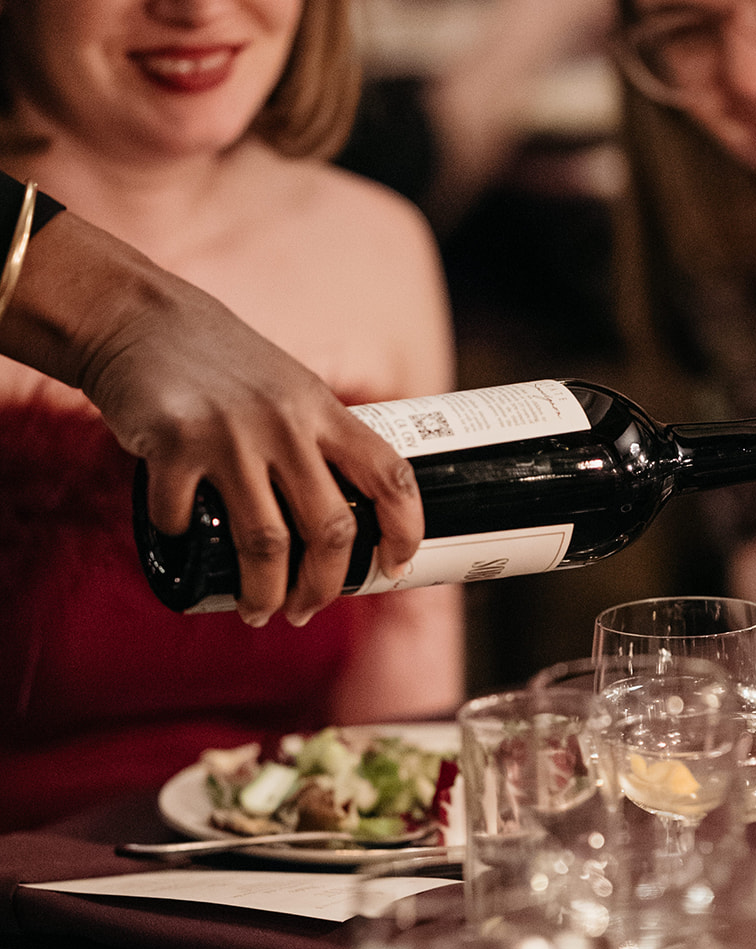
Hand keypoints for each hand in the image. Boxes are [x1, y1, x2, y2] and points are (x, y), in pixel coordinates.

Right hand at [3, 210, 423, 625]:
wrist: (136, 316)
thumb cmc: (219, 361)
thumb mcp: (288, 387)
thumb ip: (317, 439)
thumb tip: (341, 524)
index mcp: (322, 409)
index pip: (389, 475)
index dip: (404, 530)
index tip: (393, 566)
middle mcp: (284, 422)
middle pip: (329, 530)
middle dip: (322, 587)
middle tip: (305, 610)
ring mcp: (229, 434)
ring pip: (266, 545)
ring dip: (264, 593)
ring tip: (257, 611)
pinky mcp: (173, 444)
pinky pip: (183, 521)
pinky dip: (182, 542)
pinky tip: (182, 543)